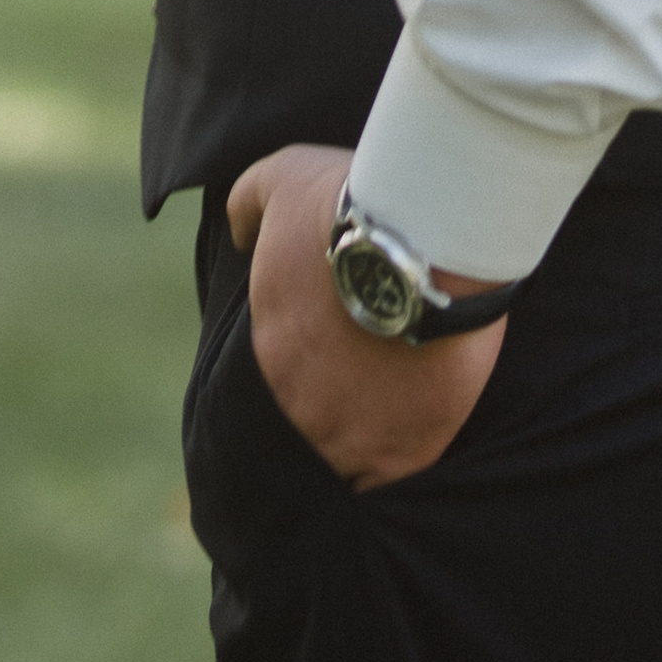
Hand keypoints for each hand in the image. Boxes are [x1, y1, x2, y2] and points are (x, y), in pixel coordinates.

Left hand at [225, 145, 506, 492]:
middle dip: (327, 414)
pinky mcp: (404, 450)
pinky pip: (389, 482)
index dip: (301, 372)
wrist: (422, 235)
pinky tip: (411, 444)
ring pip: (341, 464)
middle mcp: (297, 404)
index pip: (270, 382)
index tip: (329, 358)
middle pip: (304, 428)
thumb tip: (238, 233)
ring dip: (359, 447)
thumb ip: (248, 203)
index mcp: (268, 349)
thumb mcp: (281, 179)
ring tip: (388, 426)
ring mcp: (348, 435)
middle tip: (361, 394)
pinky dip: (397, 465)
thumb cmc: (351, 202)